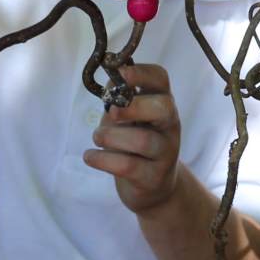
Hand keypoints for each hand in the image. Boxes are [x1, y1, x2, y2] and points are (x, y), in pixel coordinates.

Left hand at [82, 64, 180, 213]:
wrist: (153, 187)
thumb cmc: (135, 144)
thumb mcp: (127, 118)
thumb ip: (119, 101)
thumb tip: (110, 83)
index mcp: (163, 104)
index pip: (161, 79)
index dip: (141, 73)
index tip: (119, 73)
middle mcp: (169, 126)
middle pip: (163, 108)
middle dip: (132, 107)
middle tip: (111, 113)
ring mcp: (165, 153)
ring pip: (142, 140)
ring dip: (110, 137)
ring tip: (98, 138)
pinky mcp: (153, 177)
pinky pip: (127, 166)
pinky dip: (102, 159)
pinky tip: (90, 156)